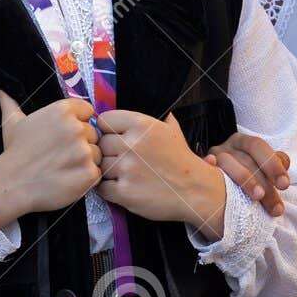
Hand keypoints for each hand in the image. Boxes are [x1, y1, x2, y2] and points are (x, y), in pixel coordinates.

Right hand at [0, 89, 99, 227]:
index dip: (78, 123)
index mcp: (62, 111)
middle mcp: (76, 128)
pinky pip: (97, 173)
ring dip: (85, 161)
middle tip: (60, 155)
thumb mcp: (12, 123)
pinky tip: (68, 179)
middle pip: (93, 134)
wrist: (11, 185)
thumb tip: (3, 91)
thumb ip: (13, 105)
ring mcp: (84, 151)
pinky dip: (86, 178)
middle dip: (81, 144)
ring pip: (96, 154)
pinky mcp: (89, 173)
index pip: (87, 111)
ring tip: (63, 168)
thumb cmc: (14, 154)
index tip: (64, 136)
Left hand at [97, 110, 226, 240]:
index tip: (118, 138)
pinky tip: (124, 187)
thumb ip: (154, 118)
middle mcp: (132, 144)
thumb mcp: (171, 130)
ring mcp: (127, 169)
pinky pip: (102, 187)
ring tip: (127, 175)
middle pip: (101, 144)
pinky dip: (109, 190)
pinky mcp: (124, 192)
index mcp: (141, 124)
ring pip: (100, 166)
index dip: (109, 130)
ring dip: (109, 172)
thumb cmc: (181, 161)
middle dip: (110, 153)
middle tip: (125, 160)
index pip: (104, 120)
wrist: (196, 190)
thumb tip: (147, 105)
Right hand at [205, 131, 289, 217]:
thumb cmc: (246, 179)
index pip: (258, 147)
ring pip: (227, 163)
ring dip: (245, 179)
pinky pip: (204, 166)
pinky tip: (213, 166)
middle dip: (264, 183)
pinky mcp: (199, 169)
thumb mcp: (261, 170)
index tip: (284, 185)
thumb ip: (273, 166)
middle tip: (275, 207)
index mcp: (244, 143)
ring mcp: (212, 158)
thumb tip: (284, 166)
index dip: (272, 164)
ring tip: (257, 197)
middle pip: (246, 160)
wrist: (214, 190)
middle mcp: (227, 147)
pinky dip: (209, 165)